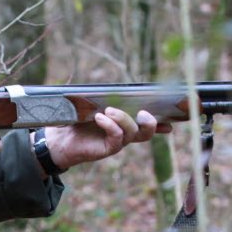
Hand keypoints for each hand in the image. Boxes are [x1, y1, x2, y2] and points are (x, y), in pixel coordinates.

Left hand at [42, 107, 170, 170]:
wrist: (59, 139)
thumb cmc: (75, 121)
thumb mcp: (90, 105)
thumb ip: (102, 96)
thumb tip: (105, 83)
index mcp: (124, 124)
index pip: (146, 123)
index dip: (161, 123)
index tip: (172, 121)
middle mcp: (124, 134)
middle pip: (147, 132)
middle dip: (152, 123)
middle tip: (144, 112)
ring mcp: (117, 142)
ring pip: (133, 133)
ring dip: (124, 119)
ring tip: (109, 110)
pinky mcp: (107, 149)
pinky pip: (117, 138)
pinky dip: (111, 125)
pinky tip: (100, 117)